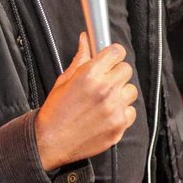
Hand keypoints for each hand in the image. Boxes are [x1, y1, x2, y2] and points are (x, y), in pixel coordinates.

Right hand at [34, 32, 136, 170]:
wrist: (51, 141)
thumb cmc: (55, 111)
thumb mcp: (64, 80)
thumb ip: (80, 59)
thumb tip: (86, 40)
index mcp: (90, 75)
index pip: (117, 52)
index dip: (113, 54)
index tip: (110, 58)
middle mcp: (105, 90)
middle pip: (126, 69)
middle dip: (116, 72)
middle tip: (104, 80)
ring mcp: (115, 109)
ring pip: (131, 90)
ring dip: (121, 92)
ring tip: (104, 99)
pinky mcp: (120, 125)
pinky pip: (131, 111)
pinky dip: (122, 111)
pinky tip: (106, 113)